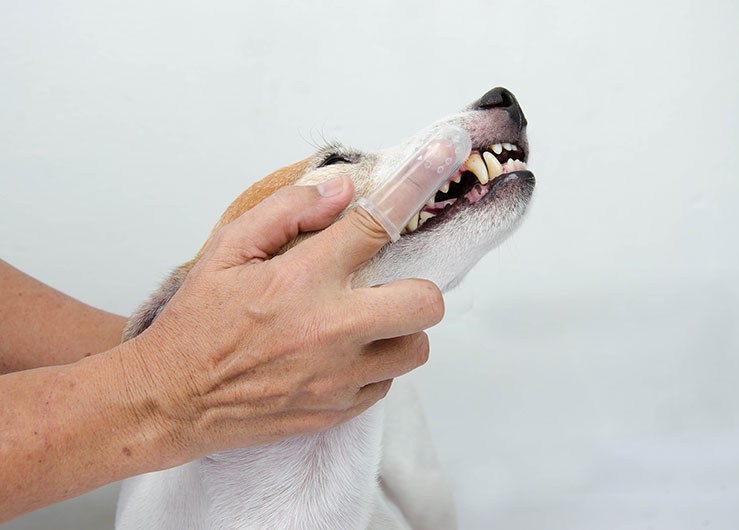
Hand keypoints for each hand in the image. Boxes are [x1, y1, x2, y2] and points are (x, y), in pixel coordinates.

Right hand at [125, 175, 443, 458]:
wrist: (171, 400)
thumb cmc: (197, 323)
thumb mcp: (227, 250)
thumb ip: (286, 212)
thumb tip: (341, 190)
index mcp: (302, 279)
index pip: (376, 224)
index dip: (413, 187)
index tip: (438, 160)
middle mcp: (330, 330)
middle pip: (424, 302)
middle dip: (415, 288)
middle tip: (385, 288)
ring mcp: (338, 377)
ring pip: (415, 348)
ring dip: (399, 331)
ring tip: (363, 325)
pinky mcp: (337, 410)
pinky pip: (386, 384)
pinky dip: (374, 366)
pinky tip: (340, 357)